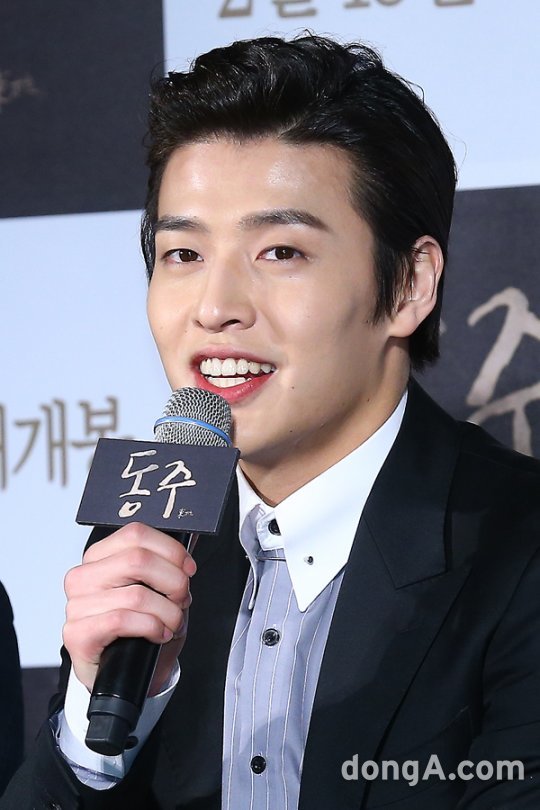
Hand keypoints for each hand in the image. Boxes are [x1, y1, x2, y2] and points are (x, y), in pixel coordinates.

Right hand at [62, 522, 195, 693]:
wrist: (124, 676)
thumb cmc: (141, 629)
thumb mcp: (157, 591)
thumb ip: (167, 567)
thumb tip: (189, 548)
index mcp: (100, 557)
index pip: (136, 534)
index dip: (171, 550)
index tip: (188, 569)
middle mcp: (83, 576)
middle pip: (138, 560)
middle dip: (173, 582)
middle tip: (181, 599)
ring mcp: (77, 605)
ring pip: (137, 594)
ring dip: (167, 612)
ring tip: (172, 623)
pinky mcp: (78, 633)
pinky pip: (122, 620)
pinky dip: (151, 627)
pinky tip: (158, 634)